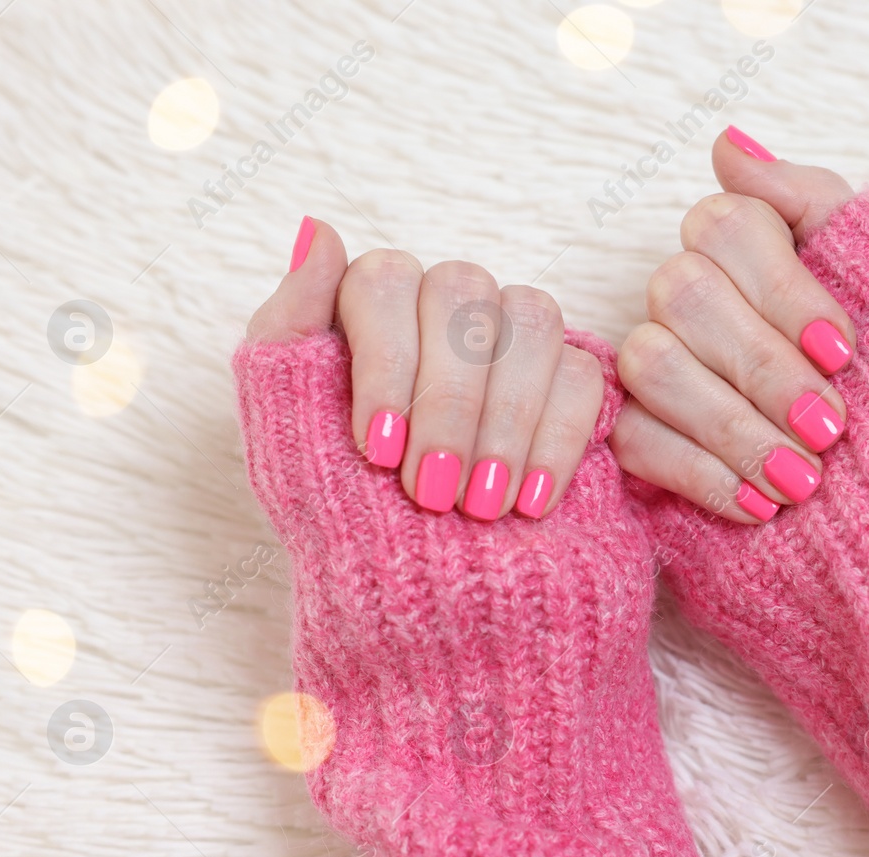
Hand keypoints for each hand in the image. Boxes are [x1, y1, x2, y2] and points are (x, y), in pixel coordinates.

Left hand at [246, 218, 603, 519]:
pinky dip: (555, 442)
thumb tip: (318, 229)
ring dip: (503, 420)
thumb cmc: (349, 529)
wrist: (433, 614)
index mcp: (369, 312)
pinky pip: (582, 376)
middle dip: (446, 400)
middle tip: (431, 491)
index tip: (377, 452)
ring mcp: (512, 344)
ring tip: (481, 506)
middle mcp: (443, 311)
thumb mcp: (286, 442)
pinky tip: (530, 503)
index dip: (385, 362)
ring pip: (530, 321)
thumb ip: (285, 333)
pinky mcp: (574, 386)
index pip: (383, 279)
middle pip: (462, 291)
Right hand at [609, 127, 857, 522]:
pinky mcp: (643, 443)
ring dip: (736, 427)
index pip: (727, 223)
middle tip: (830, 427)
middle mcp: (697, 300)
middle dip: (764, 366)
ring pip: (653, 363)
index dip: (783, 290)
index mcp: (757, 253)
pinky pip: (637, 441)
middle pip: (681, 289)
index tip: (845, 353)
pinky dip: (707, 476)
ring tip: (805, 479)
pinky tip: (764, 505)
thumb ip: (822, 209)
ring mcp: (665, 370)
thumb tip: (728, 146)